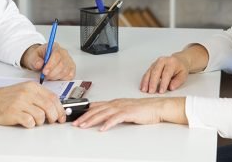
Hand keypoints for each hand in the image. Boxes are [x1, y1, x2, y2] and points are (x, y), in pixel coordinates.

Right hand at [0, 81, 65, 127]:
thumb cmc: (6, 97)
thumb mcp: (25, 91)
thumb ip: (39, 96)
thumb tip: (55, 107)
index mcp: (32, 86)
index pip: (53, 97)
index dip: (60, 108)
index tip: (62, 116)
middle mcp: (27, 93)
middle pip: (49, 107)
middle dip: (53, 117)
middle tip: (51, 121)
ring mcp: (20, 103)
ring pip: (41, 116)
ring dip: (40, 122)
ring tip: (33, 120)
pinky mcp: (14, 113)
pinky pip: (30, 122)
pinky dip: (30, 125)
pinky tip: (26, 122)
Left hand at [21, 42, 75, 80]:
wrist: (40, 60)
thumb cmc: (38, 57)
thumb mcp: (32, 56)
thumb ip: (35, 60)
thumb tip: (39, 64)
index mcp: (55, 47)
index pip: (57, 55)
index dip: (51, 65)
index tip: (44, 72)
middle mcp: (64, 53)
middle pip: (62, 64)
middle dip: (52, 73)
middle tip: (45, 76)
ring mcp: (69, 61)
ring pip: (65, 71)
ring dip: (56, 77)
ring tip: (48, 76)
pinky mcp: (71, 69)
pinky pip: (70, 76)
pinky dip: (62, 79)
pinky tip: (55, 78)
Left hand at [72, 97, 186, 130]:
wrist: (156, 107)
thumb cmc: (142, 109)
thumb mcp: (124, 109)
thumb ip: (114, 112)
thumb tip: (103, 118)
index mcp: (114, 102)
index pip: (96, 106)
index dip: (85, 111)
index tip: (76, 116)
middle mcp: (116, 103)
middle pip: (97, 110)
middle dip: (85, 116)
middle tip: (76, 123)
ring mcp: (122, 107)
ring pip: (103, 113)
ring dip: (92, 120)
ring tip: (84, 125)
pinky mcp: (128, 113)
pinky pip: (116, 118)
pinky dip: (108, 123)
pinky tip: (102, 129)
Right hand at [140, 52, 189, 93]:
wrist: (179, 60)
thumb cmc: (181, 68)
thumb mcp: (183, 75)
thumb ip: (177, 81)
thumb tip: (171, 87)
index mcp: (171, 62)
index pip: (166, 73)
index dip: (163, 83)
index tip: (161, 91)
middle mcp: (162, 61)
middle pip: (156, 71)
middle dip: (152, 82)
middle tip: (151, 91)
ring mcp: (156, 63)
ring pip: (149, 72)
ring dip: (146, 81)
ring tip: (144, 90)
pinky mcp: (152, 66)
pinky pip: (147, 73)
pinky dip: (144, 80)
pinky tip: (142, 86)